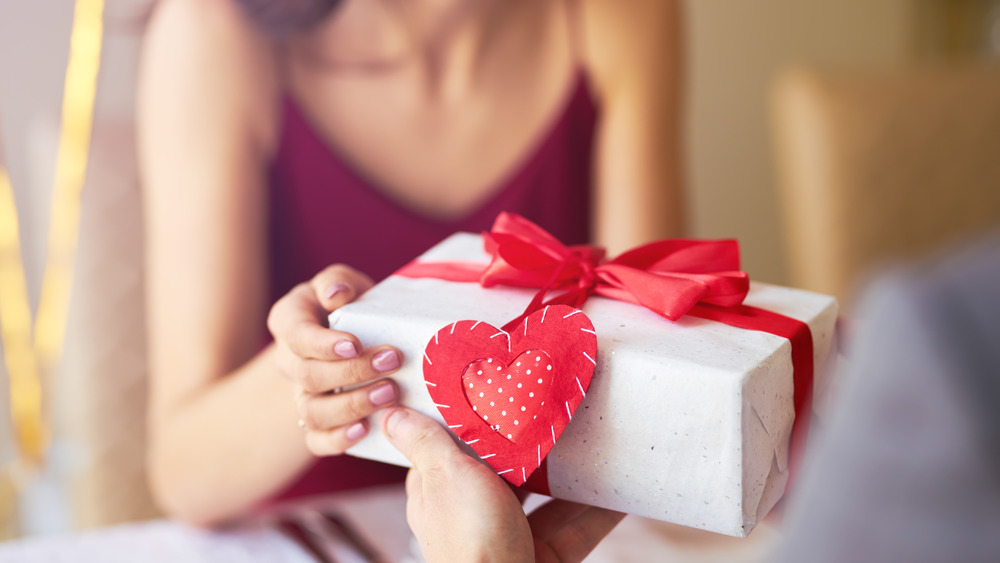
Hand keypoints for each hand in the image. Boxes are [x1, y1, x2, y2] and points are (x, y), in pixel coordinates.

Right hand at [267, 264, 402, 454]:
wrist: (355, 335)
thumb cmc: (350, 303)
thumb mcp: (343, 282)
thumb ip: (337, 281)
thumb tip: (336, 293)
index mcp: (289, 321)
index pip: (296, 336)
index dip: (324, 344)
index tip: (356, 344)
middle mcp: (289, 361)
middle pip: (308, 376)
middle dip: (352, 372)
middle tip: (392, 361)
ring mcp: (300, 394)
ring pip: (311, 412)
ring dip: (352, 406)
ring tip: (390, 394)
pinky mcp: (317, 422)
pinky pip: (317, 441)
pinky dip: (338, 440)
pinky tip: (366, 429)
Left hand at [381, 407, 624, 562]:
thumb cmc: (469, 538)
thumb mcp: (445, 476)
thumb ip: (425, 443)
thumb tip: (389, 415)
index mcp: (438, 494)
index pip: (449, 450)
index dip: (472, 423)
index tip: (501, 392)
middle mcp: (471, 517)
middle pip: (504, 473)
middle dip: (534, 447)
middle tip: (562, 410)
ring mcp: (508, 540)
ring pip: (544, 500)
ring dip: (572, 476)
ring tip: (598, 441)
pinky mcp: (543, 559)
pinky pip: (574, 529)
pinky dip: (598, 511)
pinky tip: (621, 490)